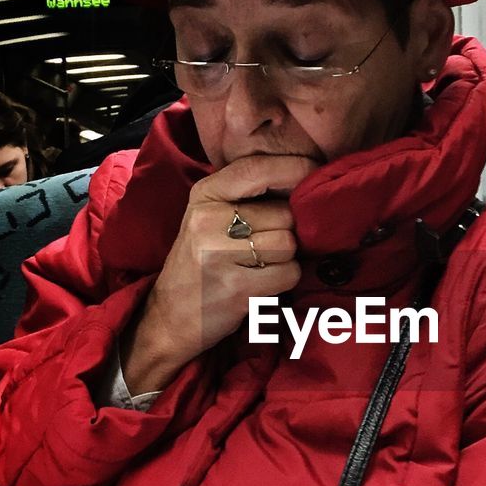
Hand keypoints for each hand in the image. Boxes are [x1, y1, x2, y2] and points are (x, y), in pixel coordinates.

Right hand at [121, 154, 316, 390]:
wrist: (170, 317)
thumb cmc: (202, 262)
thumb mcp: (212, 216)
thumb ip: (249, 194)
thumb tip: (306, 177)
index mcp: (205, 194)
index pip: (258, 168)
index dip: (294, 168)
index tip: (314, 171)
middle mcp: (208, 219)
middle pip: (284, 213)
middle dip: (287, 231)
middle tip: (265, 246)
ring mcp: (219, 254)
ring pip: (289, 244)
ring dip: (285, 258)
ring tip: (260, 266)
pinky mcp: (236, 287)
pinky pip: (288, 273)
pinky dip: (283, 281)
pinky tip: (261, 284)